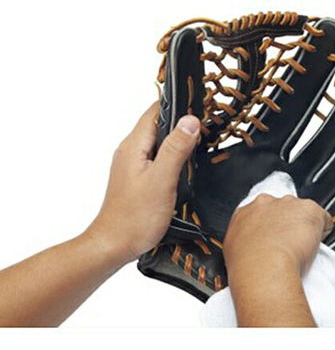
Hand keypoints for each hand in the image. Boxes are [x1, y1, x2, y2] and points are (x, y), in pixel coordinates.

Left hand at [86, 102, 199, 263]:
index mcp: (133, 146)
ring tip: (197, 143)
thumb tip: (190, 121)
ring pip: (157, 141)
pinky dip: (171, 154)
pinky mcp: (136, 177)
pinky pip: (155, 156)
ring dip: (176, 139)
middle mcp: (130, 151)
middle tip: (204, 125)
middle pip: (156, 124)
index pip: (155, 111)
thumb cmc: (135, 217)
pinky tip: (183, 165)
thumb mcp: (162, 180)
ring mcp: (132, 164)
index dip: (177, 105)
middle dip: (180, 122)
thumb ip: (176, 148)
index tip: (197, 105)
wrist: (114, 244)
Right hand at [223, 194, 331, 326]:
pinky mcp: (310, 210)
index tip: (274, 238)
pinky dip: (323, 230)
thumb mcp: (234, 251)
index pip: (261, 212)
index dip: (270, 226)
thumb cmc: (249, 266)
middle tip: (287, 244)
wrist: (264, 269)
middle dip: (286, 223)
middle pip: (282, 208)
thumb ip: (244, 241)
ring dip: (303, 226)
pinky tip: (316, 246)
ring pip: (302, 212)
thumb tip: (250, 248)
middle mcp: (266, 203)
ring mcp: (288, 205)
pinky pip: (323, 219)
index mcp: (245, 212)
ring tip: (301, 248)